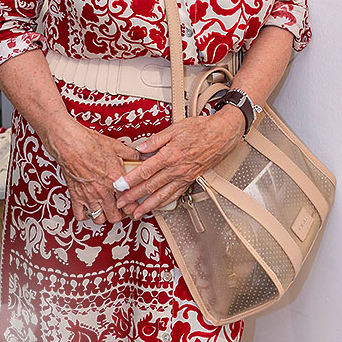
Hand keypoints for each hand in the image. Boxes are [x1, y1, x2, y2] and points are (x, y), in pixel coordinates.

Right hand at [43, 117, 137, 223]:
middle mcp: (103, 191)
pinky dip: (86, 215)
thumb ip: (131, 154)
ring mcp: (89, 196)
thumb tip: (141, 157)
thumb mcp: (117, 146)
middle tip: (121, 210)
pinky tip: (90, 209)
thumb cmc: (91, 143)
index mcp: (116, 180)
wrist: (70, 144)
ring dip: (104, 217)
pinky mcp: (76, 196)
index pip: (130, 203)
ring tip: (107, 210)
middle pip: (115, 216)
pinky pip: (81, 215)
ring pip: (99, 219)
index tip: (134, 206)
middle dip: (120, 216)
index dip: (134, 208)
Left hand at [116, 105, 245, 218]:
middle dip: (134, 197)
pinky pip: (175, 194)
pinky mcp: (190, 180)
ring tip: (136, 213)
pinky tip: (157, 207)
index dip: (130, 180)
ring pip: (163, 195)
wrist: (222, 134)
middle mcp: (176, 169)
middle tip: (122, 204)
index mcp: (170, 154)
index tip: (119, 185)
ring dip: (148, 206)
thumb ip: (155, 139)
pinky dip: (165, 203)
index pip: (145, 170)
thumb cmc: (201, 129)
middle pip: (151, 186)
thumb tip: (141, 148)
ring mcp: (184, 176)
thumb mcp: (175, 128)